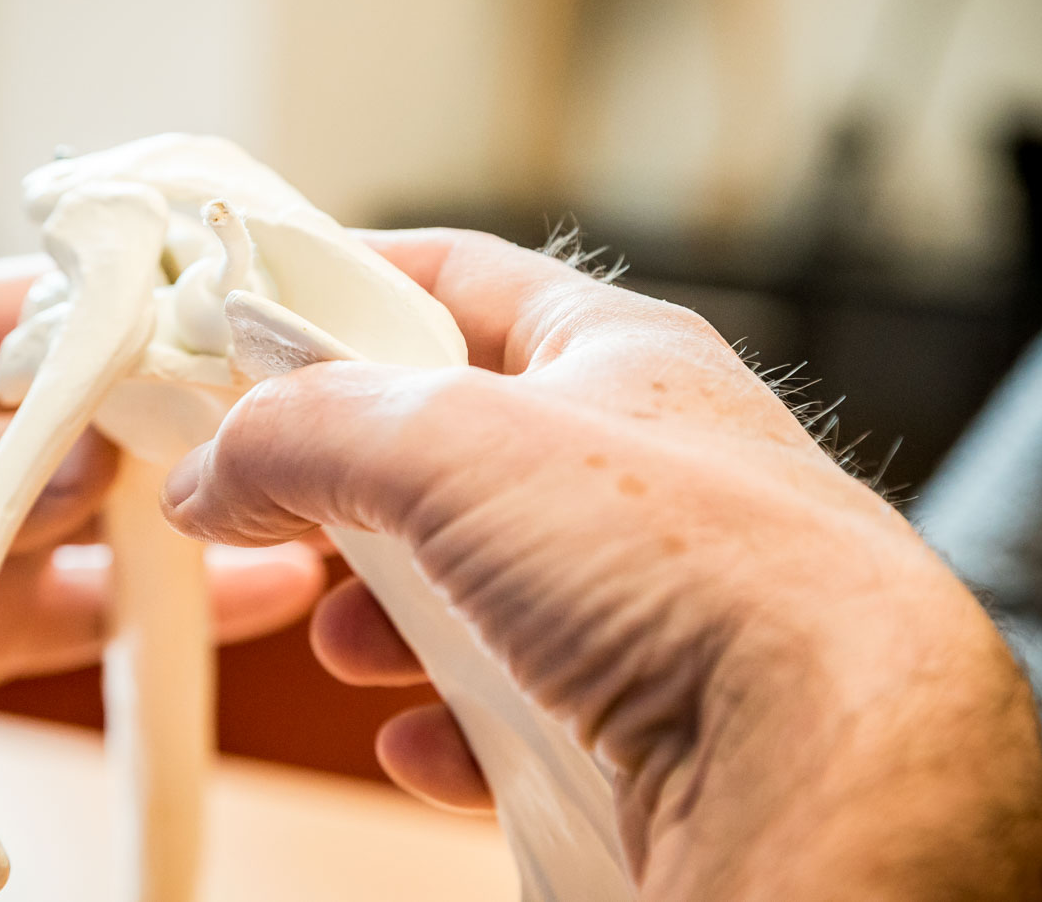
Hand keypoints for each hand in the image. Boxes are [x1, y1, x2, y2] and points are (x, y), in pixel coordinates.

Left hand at [0, 257, 323, 728]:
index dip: (149, 327)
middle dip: (193, 429)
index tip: (237, 347)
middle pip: (107, 419)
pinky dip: (162, 611)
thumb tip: (89, 467)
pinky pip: (87, 610)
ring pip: (113, 518)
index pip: (58, 317)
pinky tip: (251, 597)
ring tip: (301, 519)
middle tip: (292, 442)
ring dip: (197, 522)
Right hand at [161, 230, 1041, 898]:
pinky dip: (454, 719)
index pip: (461, 277)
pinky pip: (524, 703)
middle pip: (455, 447)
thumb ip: (310, 432)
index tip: (257, 314)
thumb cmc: (693, 569)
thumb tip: (215, 464)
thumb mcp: (456, 449)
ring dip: (394, 613)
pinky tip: (426, 741)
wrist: (826, 765)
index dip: (353, 283)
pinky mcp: (649, 711)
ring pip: (481, 582)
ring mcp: (650, 592)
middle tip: (276, 507)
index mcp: (615, 356)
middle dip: (355, 485)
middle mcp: (641, 466)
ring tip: (351, 639)